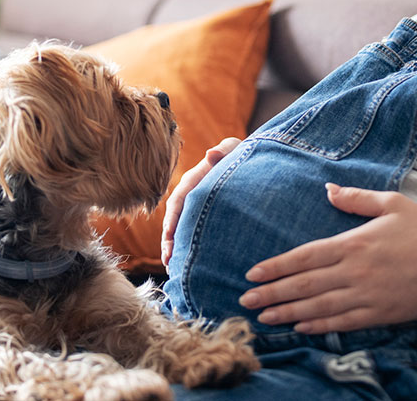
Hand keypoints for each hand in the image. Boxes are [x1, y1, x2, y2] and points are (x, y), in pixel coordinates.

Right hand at [161, 137, 242, 266]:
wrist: (246, 162)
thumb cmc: (238, 154)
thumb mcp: (233, 149)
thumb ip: (224, 150)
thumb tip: (211, 154)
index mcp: (193, 181)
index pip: (178, 201)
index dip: (172, 218)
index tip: (169, 235)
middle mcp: (189, 196)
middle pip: (174, 220)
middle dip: (169, 240)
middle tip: (169, 260)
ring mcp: (194, 208)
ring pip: (179, 230)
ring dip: (175, 248)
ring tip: (172, 268)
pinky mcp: (201, 218)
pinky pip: (190, 233)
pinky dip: (186, 248)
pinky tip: (186, 265)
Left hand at [238, 183, 416, 333]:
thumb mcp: (393, 204)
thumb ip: (357, 198)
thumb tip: (328, 189)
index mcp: (354, 244)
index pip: (305, 257)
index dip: (276, 266)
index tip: (253, 274)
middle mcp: (354, 273)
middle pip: (304, 285)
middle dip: (272, 293)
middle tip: (245, 301)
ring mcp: (365, 296)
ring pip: (318, 307)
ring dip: (288, 312)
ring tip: (264, 317)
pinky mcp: (378, 314)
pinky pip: (342, 323)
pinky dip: (319, 326)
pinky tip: (300, 326)